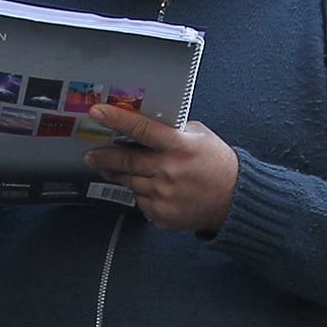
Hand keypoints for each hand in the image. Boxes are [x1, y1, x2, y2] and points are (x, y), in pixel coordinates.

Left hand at [84, 105, 240, 232]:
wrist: (235, 199)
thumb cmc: (218, 164)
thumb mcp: (200, 136)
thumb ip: (173, 130)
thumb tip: (144, 124)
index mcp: (178, 146)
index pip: (140, 129)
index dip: (115, 119)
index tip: (97, 113)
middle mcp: (168, 170)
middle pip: (125, 160)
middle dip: (103, 156)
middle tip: (91, 155)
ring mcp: (164, 195)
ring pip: (129, 183)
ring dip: (122, 176)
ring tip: (118, 171)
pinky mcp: (162, 214)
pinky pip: (140, 202)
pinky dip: (142, 194)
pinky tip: (153, 189)